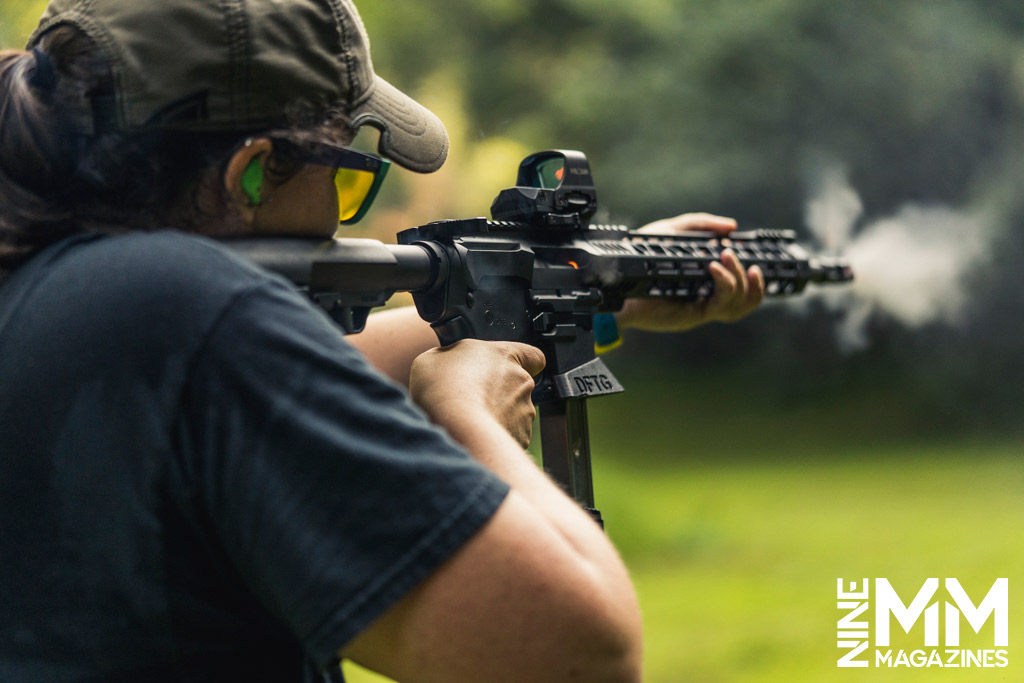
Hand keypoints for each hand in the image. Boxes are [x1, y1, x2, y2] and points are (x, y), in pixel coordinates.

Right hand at [409, 339, 545, 448]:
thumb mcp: (432, 358)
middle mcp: (521, 381)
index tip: (510, 369)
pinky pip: (511, 434)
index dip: (524, 363)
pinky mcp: (522, 436)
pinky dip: (497, 435)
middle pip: (518, 386)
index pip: (532, 355)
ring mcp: (524, 410)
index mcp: (504, 355)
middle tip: (472, 400)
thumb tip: (449, 364)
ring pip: (515, 412)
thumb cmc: (443, 388)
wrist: (455, 427)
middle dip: (500, 394)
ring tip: (470, 420)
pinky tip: (476, 435)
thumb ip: (450, 357)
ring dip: (498, 415)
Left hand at [615, 212, 765, 331]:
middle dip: (752, 281)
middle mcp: (705, 298)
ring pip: (738, 305)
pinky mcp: (692, 315)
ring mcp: (700, 308)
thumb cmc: (639, 257)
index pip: (741, 288)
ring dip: (740, 281)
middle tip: (739, 256)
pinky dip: (724, 284)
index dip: (755, 279)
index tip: (757, 258)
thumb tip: (731, 226)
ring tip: (727, 258)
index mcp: (704, 282)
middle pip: (746, 301)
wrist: (614, 279)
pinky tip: (714, 268)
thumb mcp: (672, 232)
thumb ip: (701, 225)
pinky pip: (720, 304)